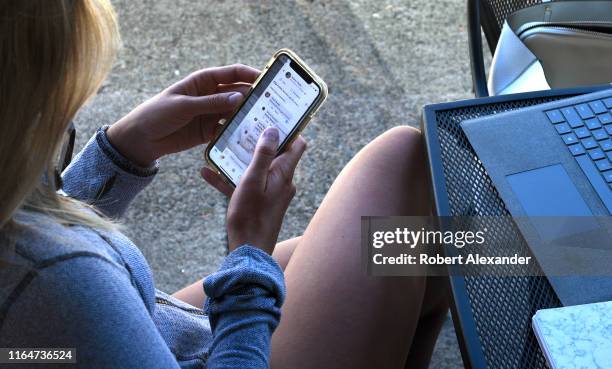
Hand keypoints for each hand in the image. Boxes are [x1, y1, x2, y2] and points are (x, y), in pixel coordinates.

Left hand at [106, 64, 259, 165]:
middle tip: (272, 104)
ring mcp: (211, 113)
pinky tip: (249, 137)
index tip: (267, 80)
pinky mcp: (209, 131)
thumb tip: (240, 97)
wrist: (141, 138)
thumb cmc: (158, 113)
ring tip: (264, 122)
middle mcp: (211, 95)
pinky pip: (227, 129)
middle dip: (254, 97)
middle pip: (238, 93)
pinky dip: (237, 132)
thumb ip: (212, 102)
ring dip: (247, 116)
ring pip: (235, 112)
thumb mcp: (184, 105)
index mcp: (204, 81)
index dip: (250, 74)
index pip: (232, 73)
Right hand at [201, 127, 306, 253]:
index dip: (289, 129)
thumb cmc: (251, 215)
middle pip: (275, 154)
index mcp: (284, 174)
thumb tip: (274, 129)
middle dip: (258, 140)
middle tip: (242, 126)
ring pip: (257, 169)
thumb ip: (263, 155)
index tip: (274, 116)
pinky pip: (245, 186)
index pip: (297, 144)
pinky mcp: (259, 203)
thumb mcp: (253, 180)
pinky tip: (206, 173)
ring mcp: (271, 193)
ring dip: (240, 159)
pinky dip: (230, 179)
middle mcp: (282, 182)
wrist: (248, 251)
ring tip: (221, 146)